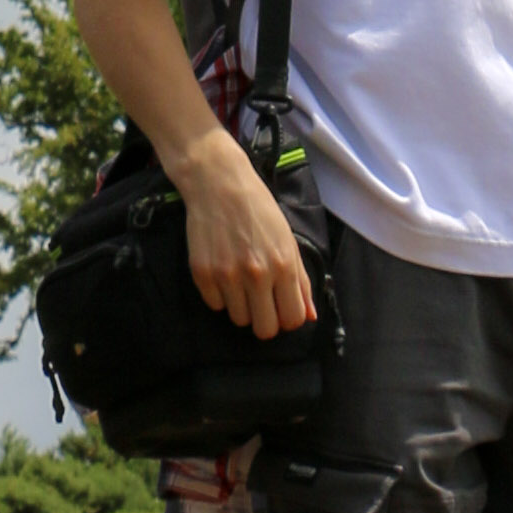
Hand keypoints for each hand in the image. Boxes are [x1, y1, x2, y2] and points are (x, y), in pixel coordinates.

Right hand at [177, 123, 316, 338]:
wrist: (218, 183)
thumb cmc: (258, 208)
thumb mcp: (288, 241)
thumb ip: (301, 281)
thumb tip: (309, 316)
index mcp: (283, 266)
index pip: (292, 320)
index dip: (288, 318)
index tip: (281, 307)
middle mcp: (257, 275)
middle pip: (265, 329)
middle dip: (265, 320)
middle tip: (260, 302)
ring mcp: (227, 276)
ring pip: (238, 319)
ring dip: (241, 306)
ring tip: (239, 280)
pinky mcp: (202, 273)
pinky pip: (215, 305)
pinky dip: (219, 294)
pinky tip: (222, 270)